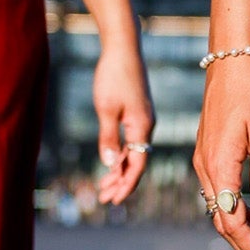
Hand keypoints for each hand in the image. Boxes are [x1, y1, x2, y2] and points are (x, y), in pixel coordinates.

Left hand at [93, 40, 154, 206]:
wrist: (123, 48)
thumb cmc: (113, 76)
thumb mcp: (106, 109)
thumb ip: (108, 138)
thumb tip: (109, 165)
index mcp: (142, 127)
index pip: (137, 164)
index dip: (125, 184)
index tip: (113, 200)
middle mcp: (146, 126)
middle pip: (136, 162)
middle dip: (121, 182)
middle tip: (103, 199)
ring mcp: (143, 119)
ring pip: (134, 152)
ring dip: (119, 169)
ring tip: (103, 186)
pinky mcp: (137, 112)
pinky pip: (132, 141)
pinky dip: (121, 154)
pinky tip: (110, 161)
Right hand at [191, 52, 249, 249]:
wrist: (232, 62)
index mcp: (218, 166)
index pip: (231, 221)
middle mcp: (206, 168)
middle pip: (223, 221)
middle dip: (247, 246)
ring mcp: (205, 161)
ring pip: (221, 208)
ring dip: (244, 230)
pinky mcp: (210, 153)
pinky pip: (221, 191)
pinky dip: (239, 208)